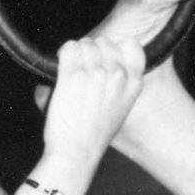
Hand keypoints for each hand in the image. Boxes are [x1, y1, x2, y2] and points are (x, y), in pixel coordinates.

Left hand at [41, 37, 144, 166]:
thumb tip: (109, 65)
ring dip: (76, 54)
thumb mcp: (121, 108)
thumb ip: (121, 84)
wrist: (77, 151)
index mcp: (134, 82)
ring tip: (71, 73)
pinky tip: (61, 65)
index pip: (131, 44)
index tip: (103, 61)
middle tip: (81, 71)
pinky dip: (63, 53)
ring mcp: (95, 73)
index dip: (114, 49)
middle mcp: (117, 74)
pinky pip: (69, 48)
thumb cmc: (94, 135)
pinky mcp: (73, 75)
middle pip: (104, 43)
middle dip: (91, 52)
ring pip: (85, 44)